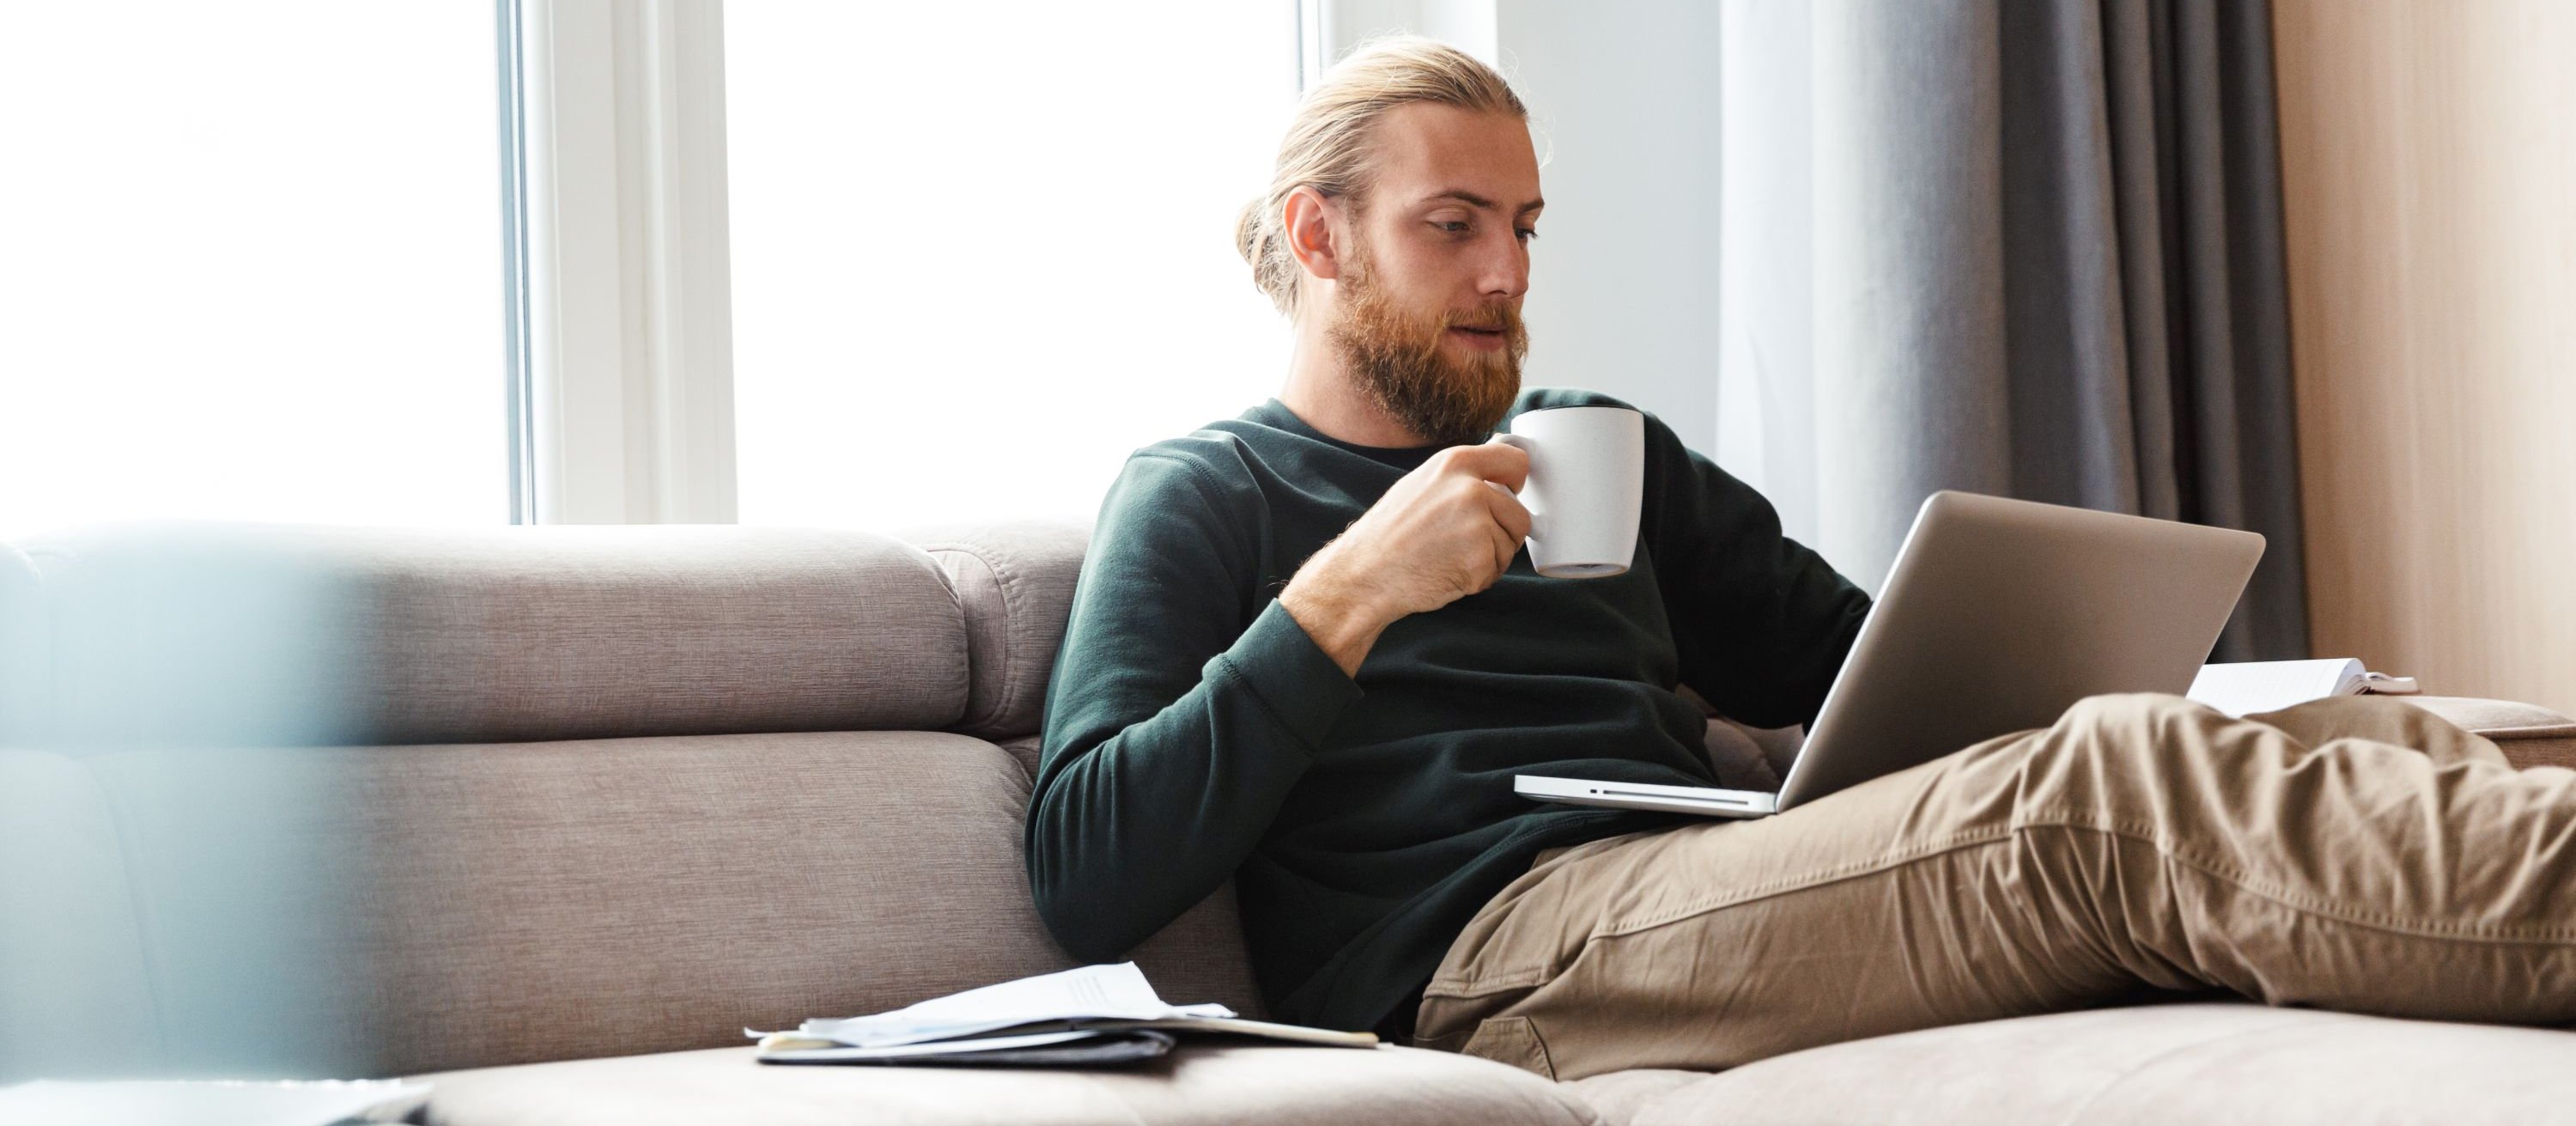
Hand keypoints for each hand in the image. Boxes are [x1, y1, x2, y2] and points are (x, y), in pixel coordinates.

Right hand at [1279, 439, 1532, 675]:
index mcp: (1455, 462)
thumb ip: (1461, 475)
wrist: (1364, 575)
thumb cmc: (1389, 534)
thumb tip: (1499, 470)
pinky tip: (1447, 572)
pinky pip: (1497, 570)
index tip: (1508, 494)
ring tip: (1450, 557)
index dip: (1516, 483)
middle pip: (1520, 513)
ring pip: (1511, 544)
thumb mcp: (1422, 484)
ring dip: (1490, 557)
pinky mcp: (1480, 558)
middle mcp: (1470, 488)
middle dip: (1502, 532)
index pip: (1516, 461)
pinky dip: (1478, 578)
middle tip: (1465, 542)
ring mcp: (1477, 524)